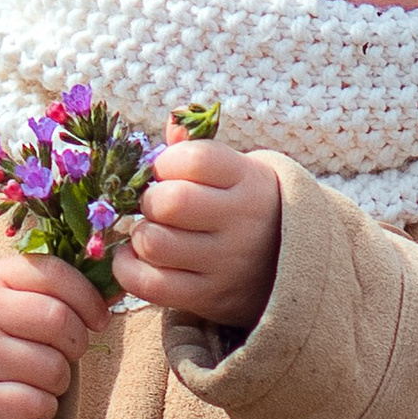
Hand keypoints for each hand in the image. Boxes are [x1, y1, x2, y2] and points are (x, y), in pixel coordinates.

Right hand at [0, 237, 109, 418]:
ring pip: (54, 370)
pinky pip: (38, 406)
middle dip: (76, 343)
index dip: (88, 299)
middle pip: (61, 322)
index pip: (55, 274)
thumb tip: (119, 290)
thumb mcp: (14, 298)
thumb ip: (58, 291)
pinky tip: (21, 400)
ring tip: (35, 377)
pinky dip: (42, 409)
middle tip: (62, 353)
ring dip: (59, 381)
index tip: (98, 319)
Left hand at [114, 136, 282, 331]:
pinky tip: (135, 257)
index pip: (193, 159)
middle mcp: (242, 222)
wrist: (289, 265)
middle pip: (170, 203)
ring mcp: (227, 263)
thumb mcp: (236, 172)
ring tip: (151, 233)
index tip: (166, 173)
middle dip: (149, 201)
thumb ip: (199, 147)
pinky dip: (128, 268)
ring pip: (155, 243)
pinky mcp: (210, 297)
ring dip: (139, 236)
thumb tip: (172, 121)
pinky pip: (150, 284)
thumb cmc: (245, 207)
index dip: (165, 162)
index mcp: (249, 181)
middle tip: (155, 207)